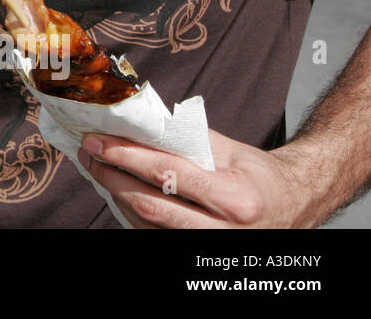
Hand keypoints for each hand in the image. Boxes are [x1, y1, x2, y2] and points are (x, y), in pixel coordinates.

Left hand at [77, 128, 312, 227]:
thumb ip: (186, 139)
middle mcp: (224, 230)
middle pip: (150, 205)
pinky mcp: (198, 256)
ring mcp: (210, 248)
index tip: (98, 140)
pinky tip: (119, 190)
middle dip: (111, 176)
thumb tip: (137, 125)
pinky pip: (154, 235)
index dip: (126, 156)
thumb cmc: (260, 176)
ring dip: (115, 195)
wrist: (294, 207)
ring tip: (99, 167)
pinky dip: (131, 213)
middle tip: (89, 153)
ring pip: (147, 224)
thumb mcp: (231, 151)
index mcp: (235, 197)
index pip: (168, 174)